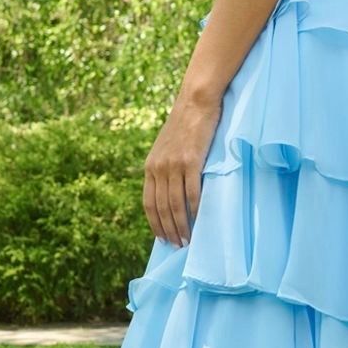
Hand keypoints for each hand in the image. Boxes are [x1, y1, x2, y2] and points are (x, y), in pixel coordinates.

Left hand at [142, 88, 222, 247]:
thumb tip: (169, 191)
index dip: (154, 223)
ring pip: (175, 204)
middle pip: (161, 208)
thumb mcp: (166, 148)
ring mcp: (174, 165)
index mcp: (150, 167)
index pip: (148, 203)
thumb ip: (165, 168)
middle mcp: (158, 168)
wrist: (195, 102)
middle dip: (168, 230)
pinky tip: (200, 220)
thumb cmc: (185, 125)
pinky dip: (195, 210)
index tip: (162, 238)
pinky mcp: (191, 161)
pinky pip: (192, 192)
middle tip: (177, 245)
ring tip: (188, 240)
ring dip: (182, 225)